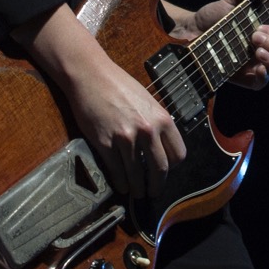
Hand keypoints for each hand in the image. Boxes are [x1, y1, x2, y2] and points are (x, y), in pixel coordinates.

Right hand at [63, 56, 187, 198]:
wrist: (91, 75)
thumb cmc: (118, 85)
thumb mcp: (147, 101)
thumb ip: (156, 123)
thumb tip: (160, 146)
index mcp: (162, 118)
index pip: (177, 154)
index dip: (172, 167)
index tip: (166, 171)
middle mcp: (147, 130)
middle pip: (160, 169)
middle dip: (157, 185)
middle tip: (153, 192)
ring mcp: (126, 138)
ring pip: (137, 174)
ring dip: (138, 188)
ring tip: (137, 193)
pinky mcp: (106, 143)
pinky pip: (117, 170)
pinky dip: (120, 182)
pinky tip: (121, 185)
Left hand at [171, 0, 268, 90]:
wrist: (192, 32)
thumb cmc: (216, 17)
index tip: (262, 25)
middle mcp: (267, 51)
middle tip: (254, 35)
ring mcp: (257, 66)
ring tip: (256, 50)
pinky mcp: (244, 79)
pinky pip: (262, 84)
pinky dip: (263, 76)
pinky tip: (257, 68)